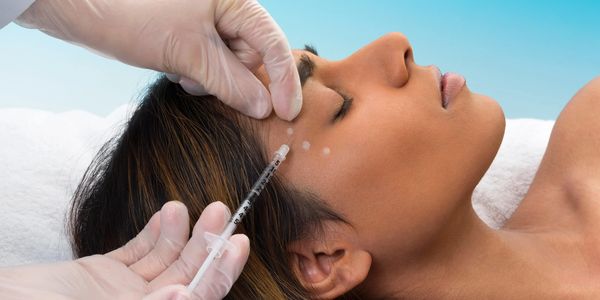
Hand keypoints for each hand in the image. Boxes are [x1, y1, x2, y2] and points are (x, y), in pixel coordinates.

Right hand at [0, 201, 249, 299]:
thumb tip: (184, 297)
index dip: (219, 276)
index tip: (236, 245)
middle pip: (187, 279)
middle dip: (207, 246)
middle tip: (222, 212)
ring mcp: (123, 293)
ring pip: (166, 263)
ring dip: (183, 234)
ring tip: (189, 206)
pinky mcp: (104, 274)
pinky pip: (138, 252)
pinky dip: (155, 233)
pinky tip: (169, 214)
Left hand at [16, 0, 301, 120]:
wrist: (82, 7)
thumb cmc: (135, 17)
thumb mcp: (188, 54)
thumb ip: (231, 82)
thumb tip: (264, 107)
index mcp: (235, 2)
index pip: (272, 44)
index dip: (283, 81)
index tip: (286, 113)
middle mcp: (226, 10)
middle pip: (253, 57)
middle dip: (237, 80)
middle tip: (207, 87)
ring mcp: (207, 23)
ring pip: (230, 65)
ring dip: (212, 80)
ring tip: (183, 74)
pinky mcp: (190, 37)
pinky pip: (210, 65)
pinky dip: (198, 76)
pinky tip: (176, 71)